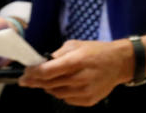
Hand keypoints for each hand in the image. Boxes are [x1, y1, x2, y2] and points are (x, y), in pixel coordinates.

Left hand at [19, 39, 133, 106]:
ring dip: (49, 87)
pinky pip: (67, 99)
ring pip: (55, 93)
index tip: (25, 74)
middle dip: (36, 81)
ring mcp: (85, 91)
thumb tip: (39, 64)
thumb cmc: (97, 52)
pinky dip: (63, 92)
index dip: (32, 74)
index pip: (46, 71)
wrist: (120, 63)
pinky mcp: (88, 100)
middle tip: (29, 79)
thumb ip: (57, 54)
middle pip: (48, 84)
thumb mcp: (76, 45)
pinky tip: (68, 84)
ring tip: (53, 79)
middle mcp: (81, 77)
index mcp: (77, 60)